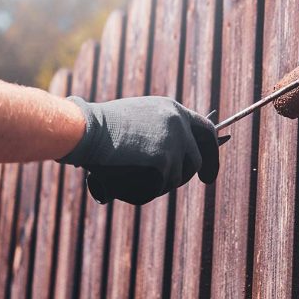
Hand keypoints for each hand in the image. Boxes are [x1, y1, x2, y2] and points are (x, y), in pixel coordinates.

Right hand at [59, 96, 218, 204]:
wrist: (87, 129)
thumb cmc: (100, 126)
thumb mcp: (137, 118)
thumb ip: (156, 130)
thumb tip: (168, 154)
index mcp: (172, 109)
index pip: (204, 128)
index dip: (211, 147)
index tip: (208, 162)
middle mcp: (178, 121)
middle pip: (201, 153)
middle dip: (207, 168)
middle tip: (206, 180)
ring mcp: (173, 139)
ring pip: (183, 172)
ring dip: (172, 182)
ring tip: (154, 184)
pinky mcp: (164, 157)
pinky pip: (167, 182)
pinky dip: (156, 189)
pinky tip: (143, 187)